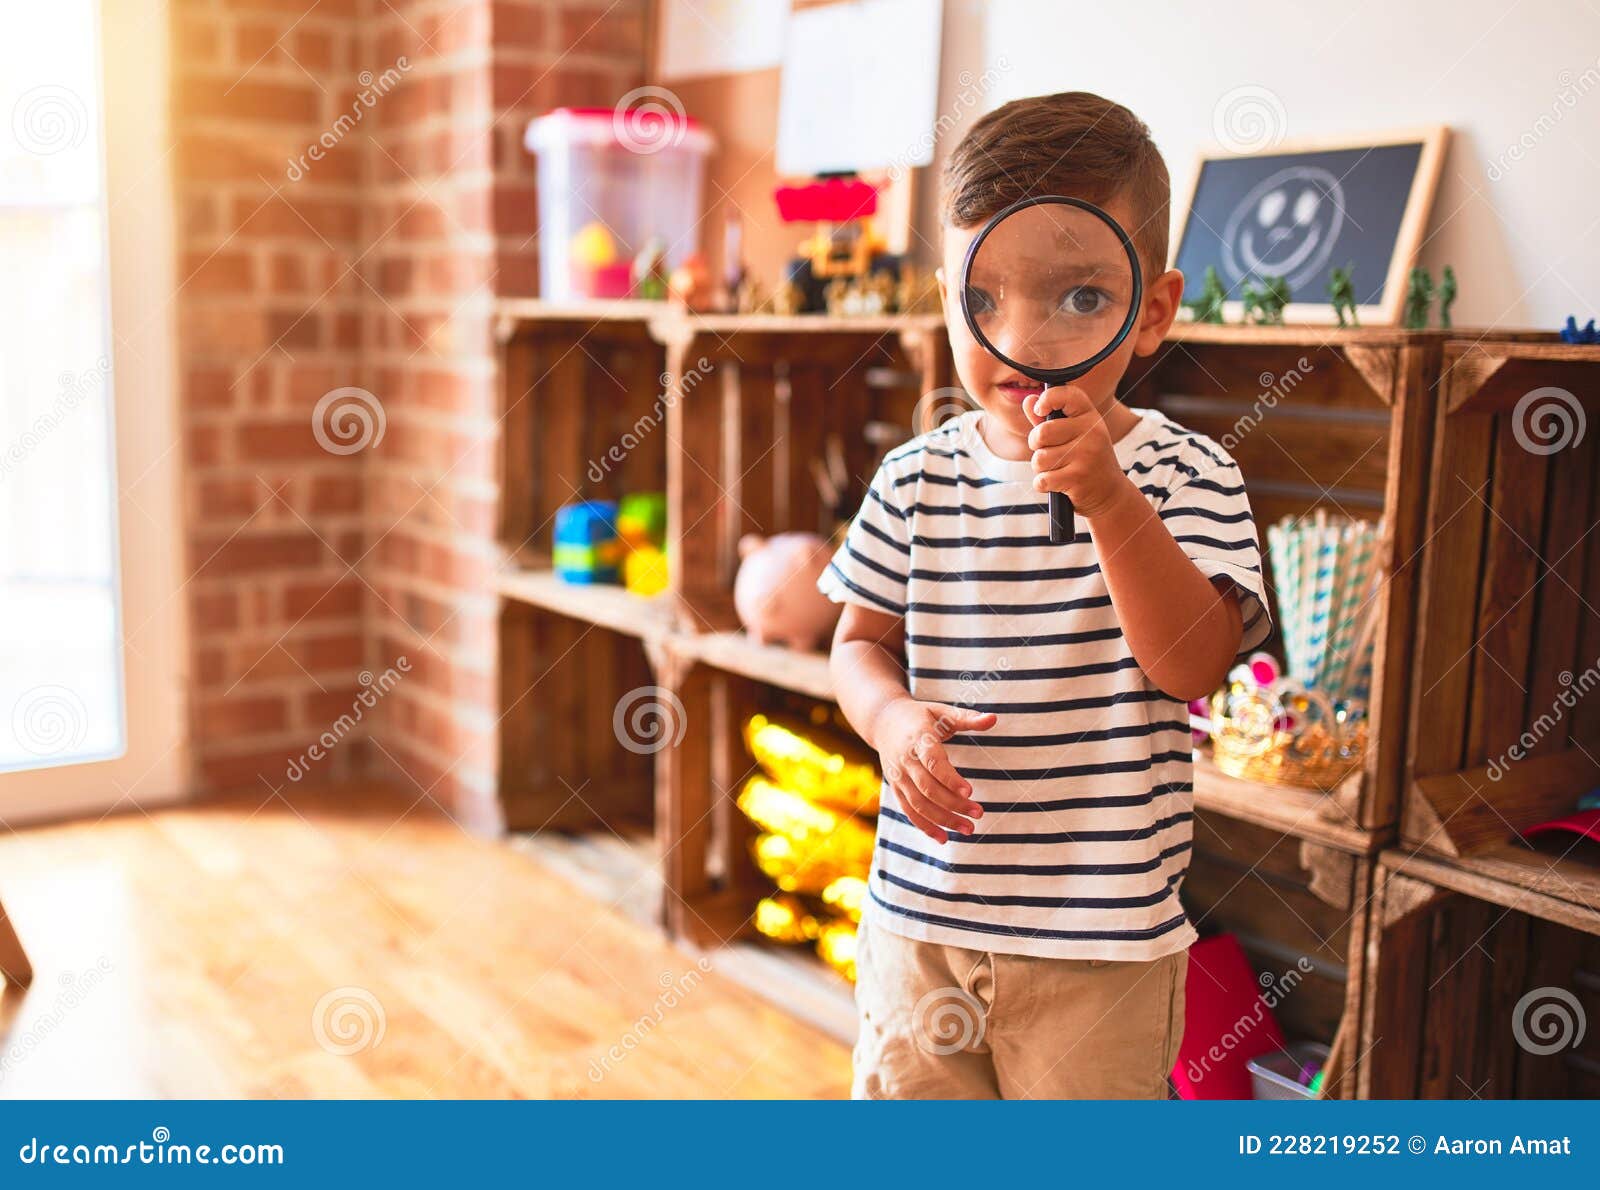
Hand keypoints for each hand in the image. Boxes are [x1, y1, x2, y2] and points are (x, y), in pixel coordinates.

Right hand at [870, 697, 995, 842]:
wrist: (882, 720)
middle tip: (979, 814)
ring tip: (968, 829)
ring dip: (943, 820)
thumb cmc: (920, 715)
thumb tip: (994, 718)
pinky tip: (944, 838)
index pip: (933, 762)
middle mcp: (905, 759)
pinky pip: (909, 811)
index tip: (970, 792)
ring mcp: (898, 776)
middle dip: (953, 805)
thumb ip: (968, 718)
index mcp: (918, 738)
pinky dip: (925, 826)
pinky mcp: (896, 787)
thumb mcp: (942, 712)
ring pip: (919, 804)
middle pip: (928, 788)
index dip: (950, 779)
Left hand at [1025, 386, 1133, 518]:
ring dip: (1041, 468)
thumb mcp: (1073, 435)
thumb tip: (1028, 400)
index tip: (1040, 409)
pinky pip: (1042, 479)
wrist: (1109, 492)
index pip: (1067, 395)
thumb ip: (1047, 419)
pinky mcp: (1078, 478)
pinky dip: (1043, 485)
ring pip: (1040, 459)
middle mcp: (1092, 432)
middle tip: (1049, 452)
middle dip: (1036, 445)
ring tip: (1059, 469)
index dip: (1048, 398)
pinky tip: (1058, 484)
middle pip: (1042, 433)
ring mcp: (1087, 455)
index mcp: (1090, 416)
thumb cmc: (1085, 459)